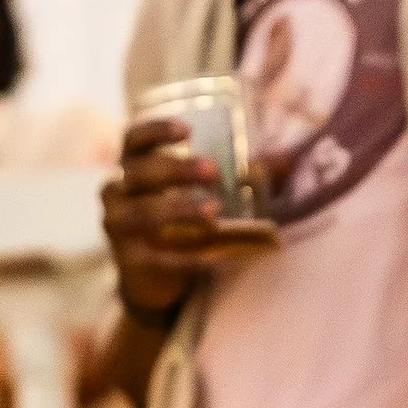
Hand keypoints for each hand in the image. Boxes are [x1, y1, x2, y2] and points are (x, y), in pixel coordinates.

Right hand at [102, 113, 278, 319]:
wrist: (152, 277)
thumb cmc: (179, 221)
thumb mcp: (202, 192)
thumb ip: (243, 174)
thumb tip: (289, 160)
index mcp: (134, 166)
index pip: (134, 139)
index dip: (155, 130)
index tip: (187, 131)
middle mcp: (118, 192)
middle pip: (140, 172)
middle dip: (175, 169)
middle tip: (212, 170)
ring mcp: (118, 227)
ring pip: (142, 212)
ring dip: (177, 209)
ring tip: (213, 212)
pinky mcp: (128, 261)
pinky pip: (155, 257)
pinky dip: (184, 257)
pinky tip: (210, 257)